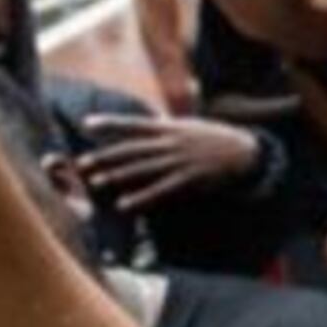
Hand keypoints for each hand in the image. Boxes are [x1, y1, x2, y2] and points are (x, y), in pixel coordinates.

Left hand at [76, 113, 265, 211]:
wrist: (244, 152)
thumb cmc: (212, 139)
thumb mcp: (188, 127)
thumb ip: (165, 127)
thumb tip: (146, 122)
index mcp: (169, 128)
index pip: (134, 124)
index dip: (111, 124)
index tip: (87, 124)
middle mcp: (170, 143)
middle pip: (132, 149)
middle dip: (106, 156)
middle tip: (82, 163)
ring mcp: (178, 162)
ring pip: (142, 169)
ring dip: (117, 176)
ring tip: (96, 182)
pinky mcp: (187, 180)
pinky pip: (159, 190)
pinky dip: (140, 197)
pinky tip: (123, 204)